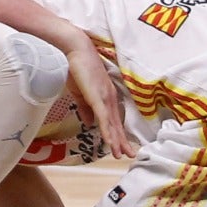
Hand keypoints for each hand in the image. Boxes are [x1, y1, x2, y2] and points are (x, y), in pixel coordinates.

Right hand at [64, 43, 136, 161]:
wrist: (76, 50)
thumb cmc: (77, 69)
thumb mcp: (81, 93)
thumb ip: (86, 109)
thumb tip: (90, 124)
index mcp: (107, 97)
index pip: (114, 120)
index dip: (118, 134)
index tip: (123, 146)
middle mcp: (110, 98)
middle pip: (117, 125)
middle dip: (123, 141)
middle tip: (130, 155)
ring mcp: (105, 98)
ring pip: (112, 124)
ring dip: (117, 141)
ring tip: (121, 155)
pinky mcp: (97, 97)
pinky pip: (104, 119)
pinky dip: (108, 132)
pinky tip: (111, 143)